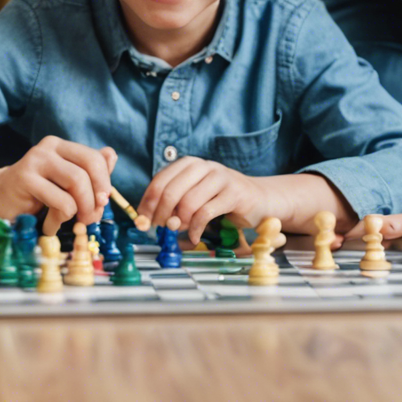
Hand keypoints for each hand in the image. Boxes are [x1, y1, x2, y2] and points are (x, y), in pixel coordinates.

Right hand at [0, 137, 114, 230]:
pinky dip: (60, 220)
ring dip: (81, 210)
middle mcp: (48, 148)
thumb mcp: (64, 185)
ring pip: (77, 183)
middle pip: (89, 169)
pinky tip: (48, 225)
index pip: (95, 158)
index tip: (102, 203)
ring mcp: (35, 160)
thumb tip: (111, 155)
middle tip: (90, 218)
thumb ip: (88, 172)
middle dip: (95, 198)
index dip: (105, 182)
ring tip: (70, 222)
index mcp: (61, 146)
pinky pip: (61, 202)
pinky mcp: (24, 177)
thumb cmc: (33, 196)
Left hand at [136, 157, 268, 245]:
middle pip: (170, 192)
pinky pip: (206, 213)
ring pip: (188, 203)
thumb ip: (172, 205)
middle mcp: (203, 166)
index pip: (159, 182)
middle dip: (161, 215)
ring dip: (180, 223)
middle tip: (162, 229)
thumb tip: (148, 221)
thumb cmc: (221, 198)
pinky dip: (195, 229)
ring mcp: (220, 178)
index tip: (143, 222)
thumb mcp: (194, 196)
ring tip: (181, 231)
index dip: (147, 204)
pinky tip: (194, 236)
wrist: (258, 199)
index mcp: (189, 164)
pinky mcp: (234, 193)